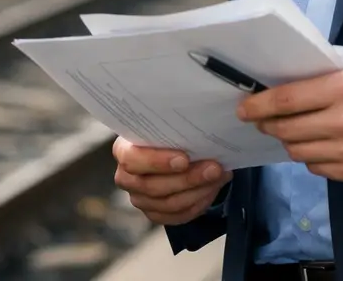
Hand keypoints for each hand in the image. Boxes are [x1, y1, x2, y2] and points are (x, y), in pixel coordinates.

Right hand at [112, 137, 230, 225]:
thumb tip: (200, 127)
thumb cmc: (166, 134)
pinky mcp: (155, 214)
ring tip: (219, 176)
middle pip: (153, 186)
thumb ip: (174, 128)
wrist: (171, 150)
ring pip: (169, 204)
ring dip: (198, 191)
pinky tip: (212, 189)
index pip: (132, 159)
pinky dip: (199, 203)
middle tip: (215, 168)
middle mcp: (126, 178)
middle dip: (188, 178)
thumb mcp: (166, 126)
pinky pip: (178, 216)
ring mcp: (140, 199)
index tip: (185, 159)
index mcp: (123, 151)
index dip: (157, 162)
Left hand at [237, 68, 342, 183]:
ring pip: (298, 151)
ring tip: (289, 133)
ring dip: (288, 142)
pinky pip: (316, 168)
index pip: (288, 100)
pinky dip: (310, 157)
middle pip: (287, 129)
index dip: (260, 106)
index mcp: (342, 89)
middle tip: (261, 121)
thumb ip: (319, 83)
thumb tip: (277, 94)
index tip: (244, 109)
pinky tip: (316, 146)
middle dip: (268, 125)